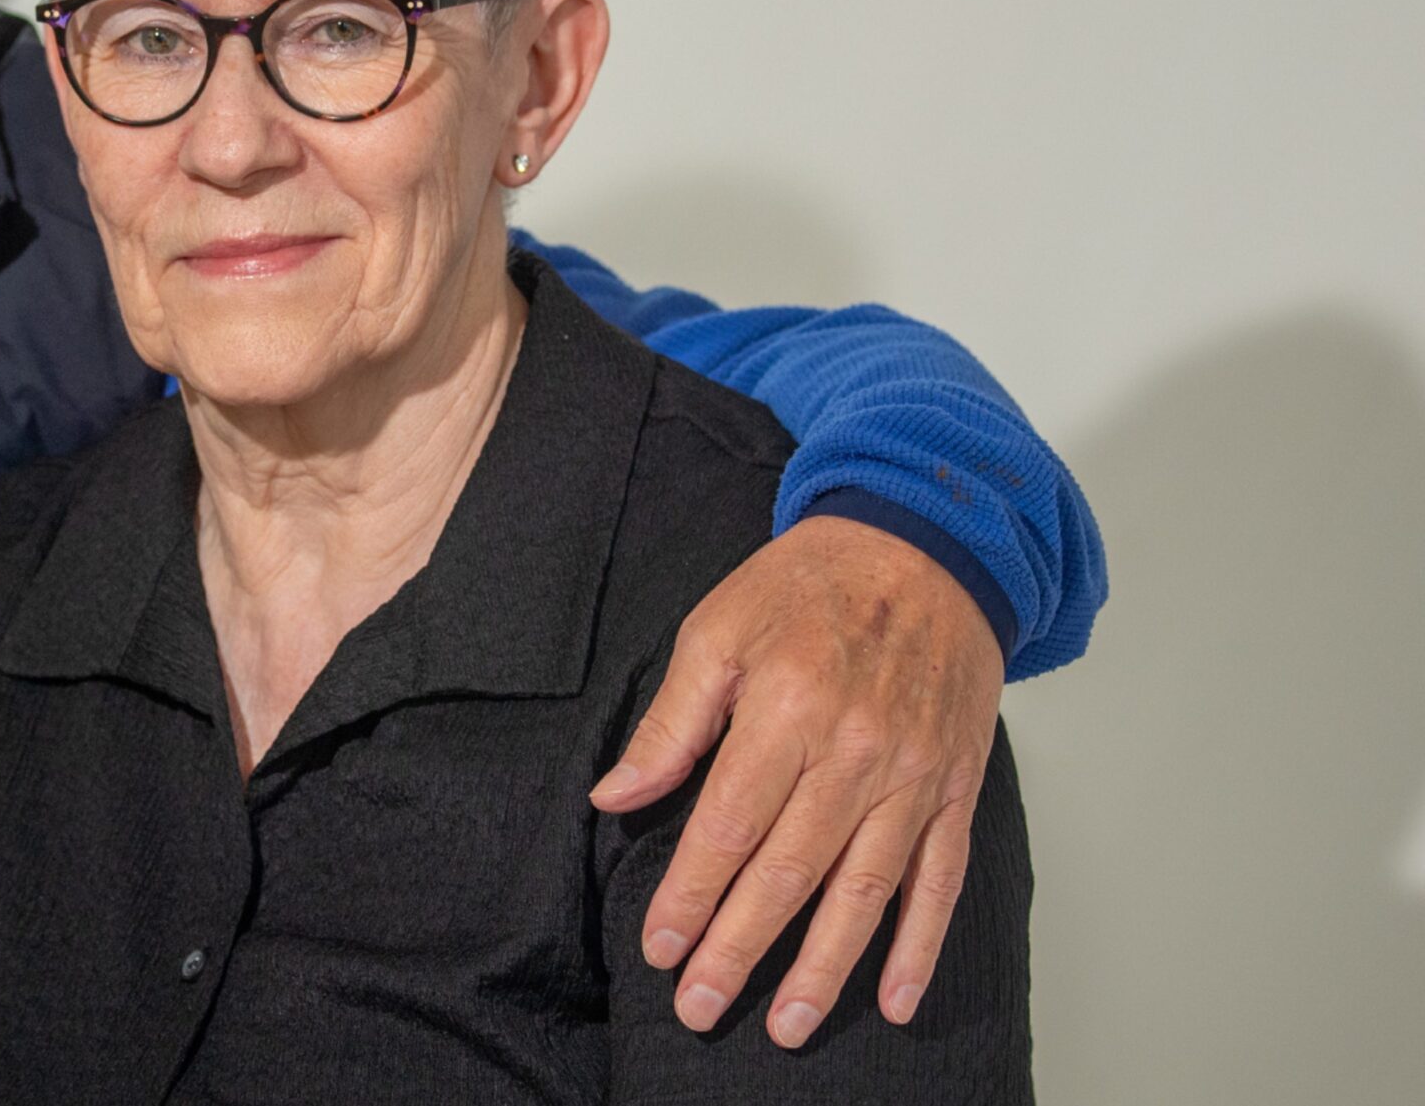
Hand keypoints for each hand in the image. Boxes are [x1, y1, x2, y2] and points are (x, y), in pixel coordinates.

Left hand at [590, 514, 1003, 1045]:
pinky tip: (892, 998)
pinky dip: (918, 945)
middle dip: (738, 948)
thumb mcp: (718, 629)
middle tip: (698, 1006)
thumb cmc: (809, 586)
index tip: (658, 945)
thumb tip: (615, 798)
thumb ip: (670, 723)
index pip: (728, 826)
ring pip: (863, 892)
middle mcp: (856, 752)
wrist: (926, 545)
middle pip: (789, 872)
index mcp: (788, 709)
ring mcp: (913, 775)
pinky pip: (940, 880)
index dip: (690, 894)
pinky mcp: (955, 787)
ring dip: (822, 968)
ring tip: (783, 1024)